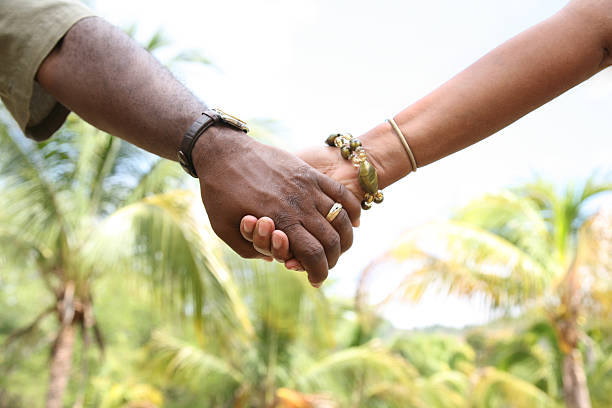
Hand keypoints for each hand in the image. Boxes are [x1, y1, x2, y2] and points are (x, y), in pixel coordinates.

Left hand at [194, 127, 360, 286]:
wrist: (223, 153)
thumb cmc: (219, 194)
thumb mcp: (225, 230)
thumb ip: (250, 249)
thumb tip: (273, 259)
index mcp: (279, 221)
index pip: (312, 255)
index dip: (319, 272)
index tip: (316, 280)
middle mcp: (298, 205)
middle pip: (331, 240)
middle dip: (332, 260)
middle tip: (325, 266)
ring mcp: (307, 187)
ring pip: (341, 218)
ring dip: (344, 239)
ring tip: (338, 247)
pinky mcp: (310, 174)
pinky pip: (341, 193)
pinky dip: (352, 210)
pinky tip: (353, 221)